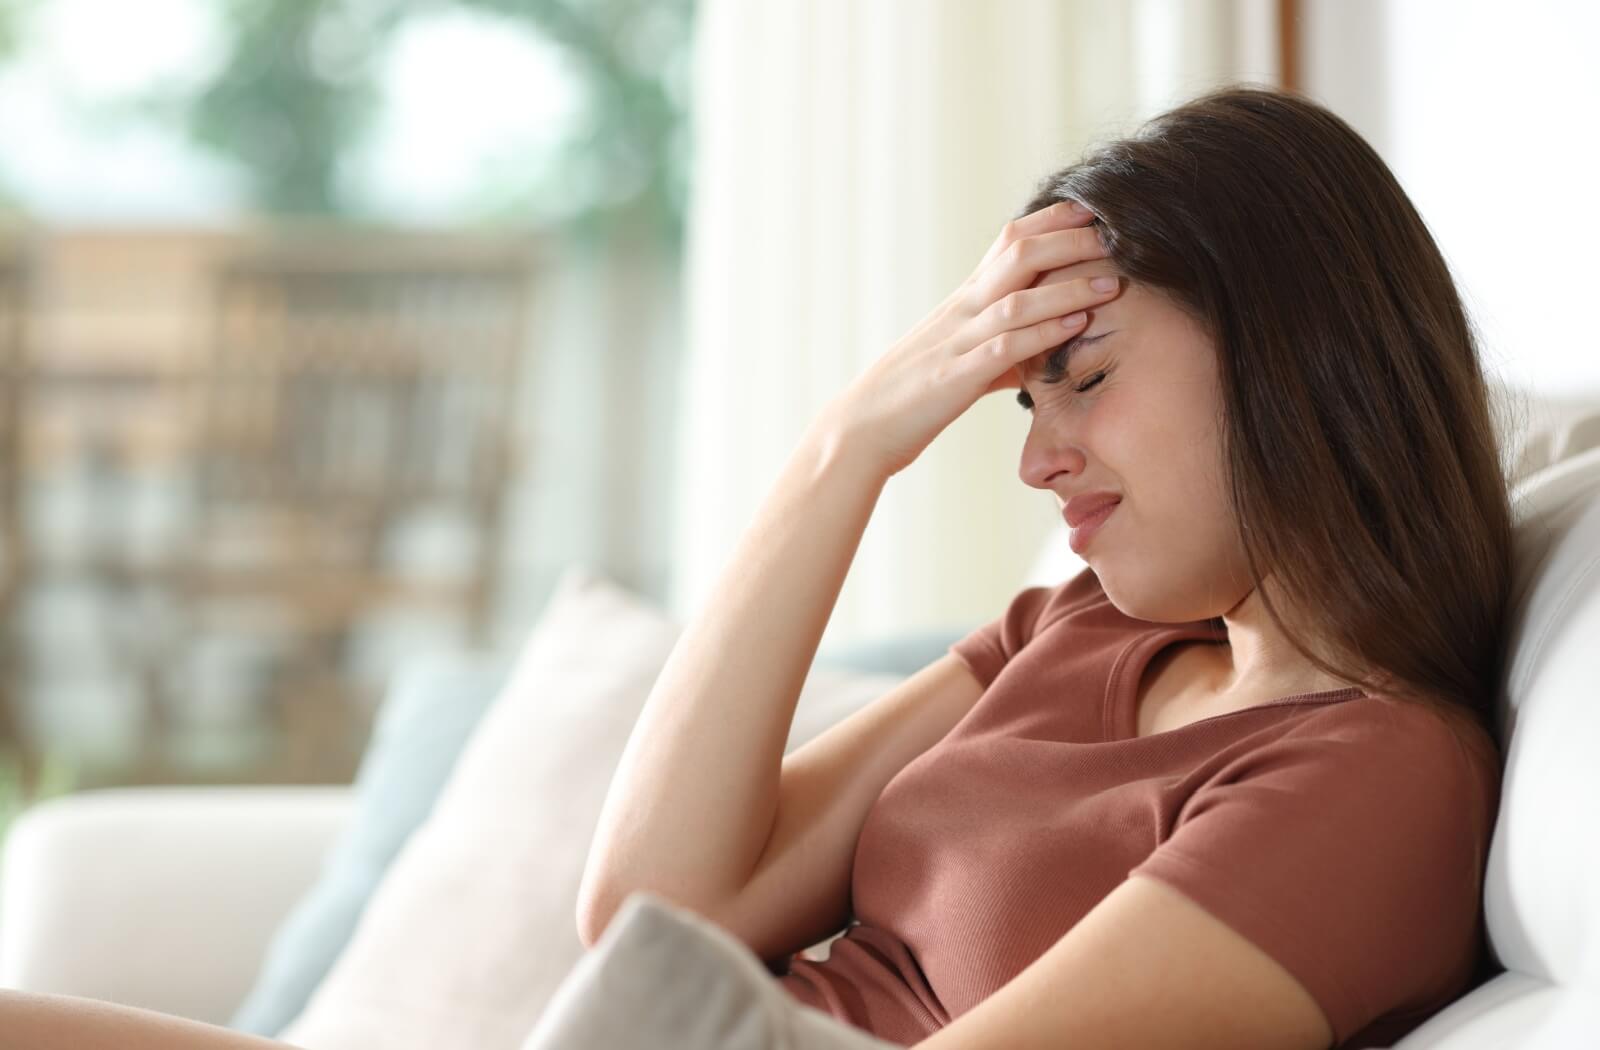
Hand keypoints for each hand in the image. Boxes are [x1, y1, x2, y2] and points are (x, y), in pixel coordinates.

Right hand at [819, 200, 1123, 477]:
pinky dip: (1044, 333)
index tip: (1098, 208)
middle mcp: (963, 309)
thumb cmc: (915, 395)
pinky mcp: (958, 377)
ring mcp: (960, 340)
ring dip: (1069, 287)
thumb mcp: (966, 362)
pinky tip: (1078, 325)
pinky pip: (1006, 347)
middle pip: (1020, 254)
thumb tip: (1044, 353)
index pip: (1011, 240)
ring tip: (1113, 280)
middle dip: (1072, 240)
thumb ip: (1006, 352)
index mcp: (966, 299)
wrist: (863, 427)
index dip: (1055, 220)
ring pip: (1018, 298)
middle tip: (1121, 232)